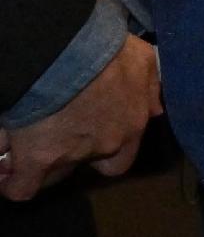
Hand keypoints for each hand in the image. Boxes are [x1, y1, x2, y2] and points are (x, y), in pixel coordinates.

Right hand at [0, 32, 159, 202]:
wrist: (64, 53)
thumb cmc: (103, 49)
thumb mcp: (140, 60)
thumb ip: (148, 85)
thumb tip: (155, 111)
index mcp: (132, 122)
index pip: (123, 156)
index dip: (105, 150)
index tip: (87, 137)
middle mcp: (107, 144)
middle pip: (87, 164)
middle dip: (70, 156)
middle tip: (51, 140)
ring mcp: (72, 155)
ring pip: (53, 175)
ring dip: (38, 165)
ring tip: (17, 156)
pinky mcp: (38, 159)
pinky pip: (23, 186)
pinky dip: (13, 184)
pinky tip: (7, 178)